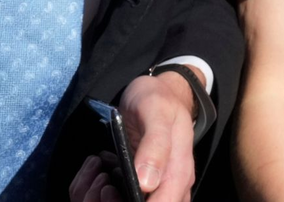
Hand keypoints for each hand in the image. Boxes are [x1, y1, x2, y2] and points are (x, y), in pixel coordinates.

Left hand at [69, 71, 197, 201]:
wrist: (160, 92)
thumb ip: (155, 145)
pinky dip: (116, 197)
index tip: (111, 192)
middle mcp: (175, 185)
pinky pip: (134, 200)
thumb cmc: (158, 100)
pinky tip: (105, 185)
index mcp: (180, 171)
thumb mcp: (155, 112)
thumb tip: (147, 184)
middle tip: (103, 188)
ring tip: (103, 185)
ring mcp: (163, 186)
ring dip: (118, 201)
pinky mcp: (150, 185)